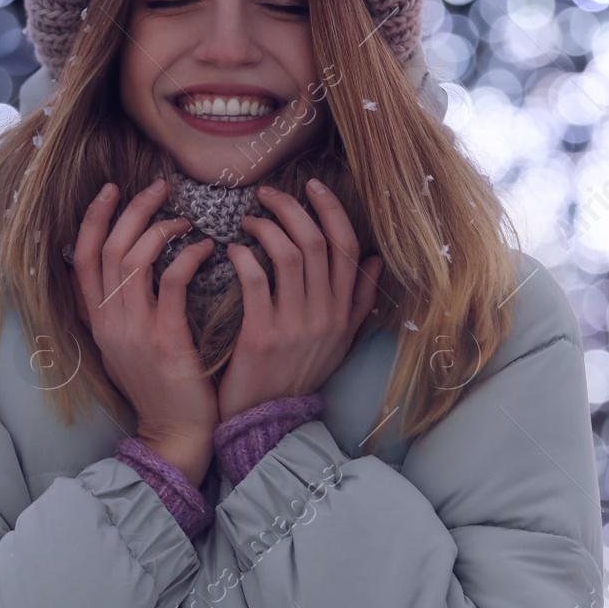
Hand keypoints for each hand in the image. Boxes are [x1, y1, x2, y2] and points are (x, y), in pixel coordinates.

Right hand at [71, 176, 219, 482]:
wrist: (176, 435)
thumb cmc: (160, 387)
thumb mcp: (124, 347)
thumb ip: (117, 309)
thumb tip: (119, 266)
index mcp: (97, 322)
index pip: (82, 257)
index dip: (93, 218)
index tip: (113, 189)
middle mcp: (109, 322)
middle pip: (107, 249)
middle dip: (131, 210)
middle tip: (158, 187)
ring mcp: (134, 332)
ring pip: (134, 259)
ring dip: (160, 228)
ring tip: (184, 218)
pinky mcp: (165, 341)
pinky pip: (172, 283)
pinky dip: (187, 257)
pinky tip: (207, 249)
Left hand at [216, 179, 382, 420]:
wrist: (267, 422)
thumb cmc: (298, 376)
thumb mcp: (339, 340)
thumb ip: (358, 301)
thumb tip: (376, 260)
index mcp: (344, 311)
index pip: (348, 247)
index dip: (331, 210)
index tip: (311, 186)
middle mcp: (326, 314)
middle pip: (317, 243)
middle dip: (292, 208)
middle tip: (267, 194)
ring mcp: (297, 325)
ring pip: (290, 255)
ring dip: (266, 227)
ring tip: (247, 220)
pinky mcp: (263, 335)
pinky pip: (256, 281)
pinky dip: (244, 257)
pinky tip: (232, 250)